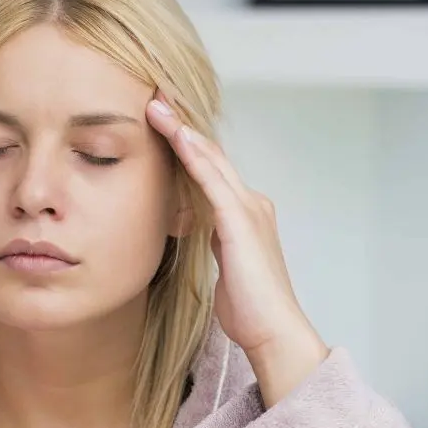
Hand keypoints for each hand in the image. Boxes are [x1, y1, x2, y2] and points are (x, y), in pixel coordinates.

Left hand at [146, 92, 327, 406]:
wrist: (273, 332)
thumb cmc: (249, 308)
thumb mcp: (224, 265)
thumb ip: (213, 241)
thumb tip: (195, 229)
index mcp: (244, 213)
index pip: (210, 167)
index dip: (185, 140)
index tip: (159, 118)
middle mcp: (250, 203)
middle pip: (210, 152)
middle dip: (181, 122)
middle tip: (154, 94)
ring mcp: (248, 209)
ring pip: (210, 157)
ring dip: (182, 128)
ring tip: (156, 103)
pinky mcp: (240, 222)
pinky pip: (212, 179)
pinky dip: (193, 154)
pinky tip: (175, 134)